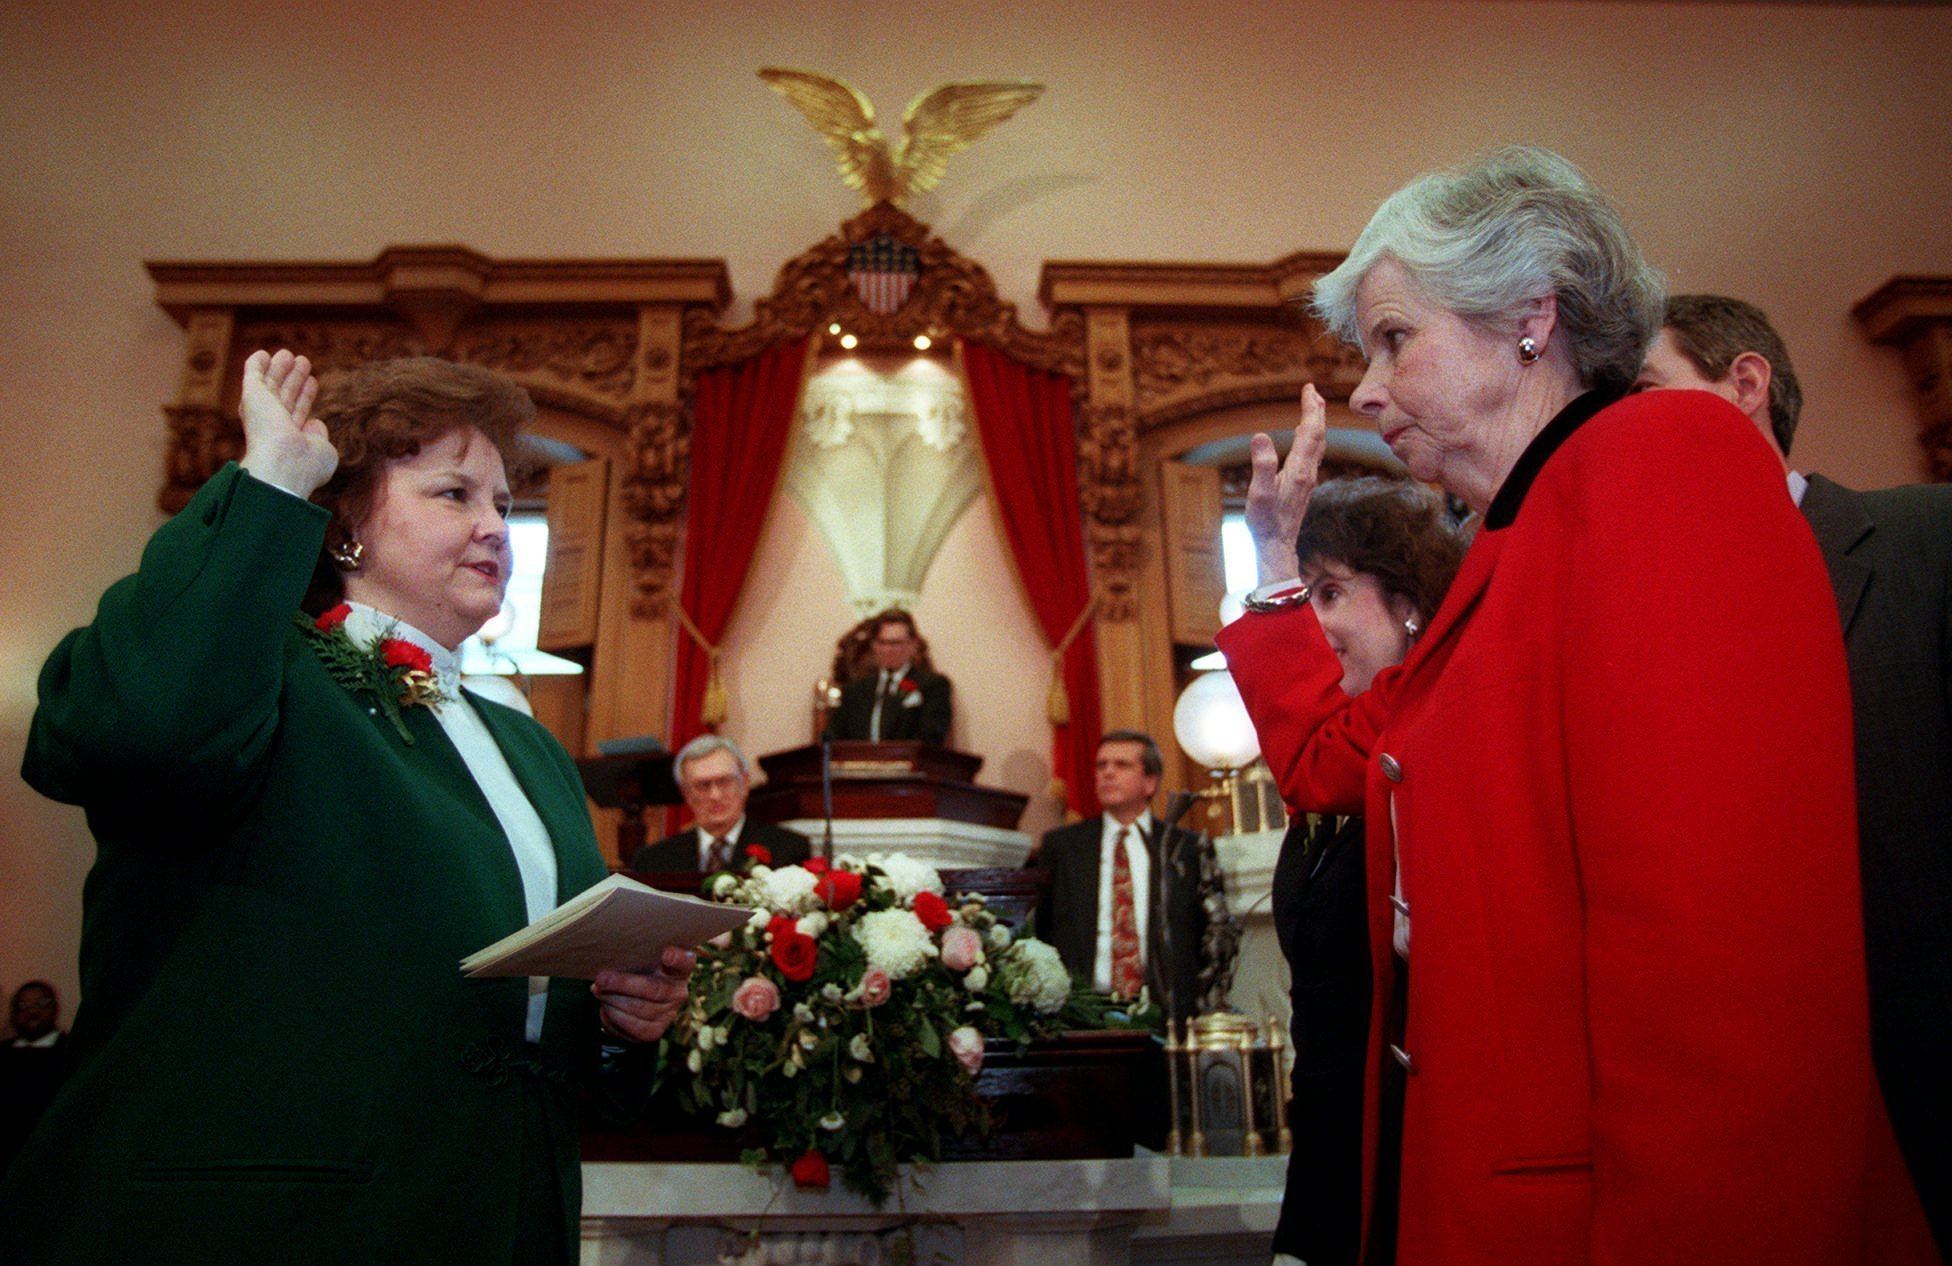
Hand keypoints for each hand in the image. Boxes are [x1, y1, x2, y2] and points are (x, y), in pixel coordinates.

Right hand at [237, 349, 336, 497]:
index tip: (312, 382)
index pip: (297, 413)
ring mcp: (262, 412)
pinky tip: (262, 354)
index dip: (305, 397)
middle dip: (293, 379)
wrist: (284, 464)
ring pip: (271, 385)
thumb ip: (319, 437)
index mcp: (288, 441)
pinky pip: (253, 376)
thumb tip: (315, 423)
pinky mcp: (252, 396)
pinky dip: (256, 365)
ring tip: (290, 354)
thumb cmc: (307, 465)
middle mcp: (273, 427)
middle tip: (302, 361)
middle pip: (284, 396)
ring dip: (280, 369)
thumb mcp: (323, 452)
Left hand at [593, 945, 696, 1042]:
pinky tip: (606, 1004)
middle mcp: (679, 992)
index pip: (686, 962)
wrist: (634, 1003)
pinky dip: (613, 1013)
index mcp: (678, 969)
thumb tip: (607, 968)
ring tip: (598, 989)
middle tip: (601, 978)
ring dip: (613, 999)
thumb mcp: (639, 961)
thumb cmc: (637, 972)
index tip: (666, 954)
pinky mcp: (655, 1031)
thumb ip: (631, 958)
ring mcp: (669, 1014)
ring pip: (639, 1008)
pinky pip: (631, 1024)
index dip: (678, 959)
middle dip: (624, 984)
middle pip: (654, 989)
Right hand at [1244, 382, 1327, 583]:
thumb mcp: (1259, 494)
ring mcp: (1307, 479)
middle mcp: (1308, 472)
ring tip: (1313, 408)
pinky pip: (1312, 454)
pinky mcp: (1303, 485)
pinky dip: (1311, 438)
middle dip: (1316, 411)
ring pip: (1317, 444)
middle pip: (1318, 435)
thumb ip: (1262, 465)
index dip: (1311, 408)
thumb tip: (1261, 435)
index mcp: (1299, 469)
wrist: (1277, 546)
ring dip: (1316, 424)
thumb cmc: (1266, 522)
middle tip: (1313, 390)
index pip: (1309, 431)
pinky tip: (1304, 438)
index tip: (1309, 388)